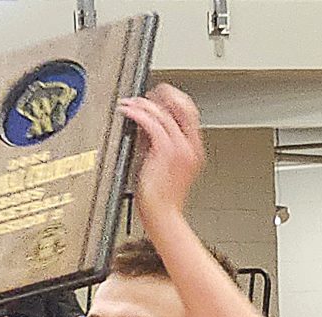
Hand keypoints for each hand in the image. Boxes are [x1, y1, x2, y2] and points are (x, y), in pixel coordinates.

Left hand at [118, 85, 203, 233]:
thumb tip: (143, 125)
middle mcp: (190, 146)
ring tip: (130, 103)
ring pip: (164, 112)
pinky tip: (128, 111)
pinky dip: (138, 113)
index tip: (157, 96)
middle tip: (146, 93)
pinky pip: (152, 123)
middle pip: (182, 105)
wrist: (163, 217)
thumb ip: (155, 144)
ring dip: (144, 103)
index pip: (188, 113)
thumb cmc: (161, 200)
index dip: (172, 99)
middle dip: (163, 94)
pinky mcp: (165, 151)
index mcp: (193, 150)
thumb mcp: (161, 166)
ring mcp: (180, 148)